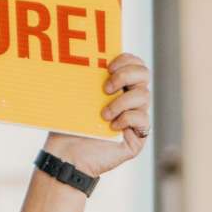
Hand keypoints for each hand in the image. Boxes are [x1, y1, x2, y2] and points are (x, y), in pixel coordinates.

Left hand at [40, 51, 147, 177]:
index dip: (126, 60)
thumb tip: (89, 56)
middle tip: (106, 87)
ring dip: (122, 101)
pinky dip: (127, 119)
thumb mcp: (77, 97)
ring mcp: (135, 118)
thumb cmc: (69, 125)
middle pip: (144, 74)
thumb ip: (89, 78)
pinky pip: (143, 120)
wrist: (67, 155)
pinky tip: (112, 127)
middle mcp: (130, 100)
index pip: (134, 64)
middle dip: (126, 75)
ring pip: (144, 96)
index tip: (108, 66)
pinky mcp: (138, 137)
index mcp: (118, 87)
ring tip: (103, 114)